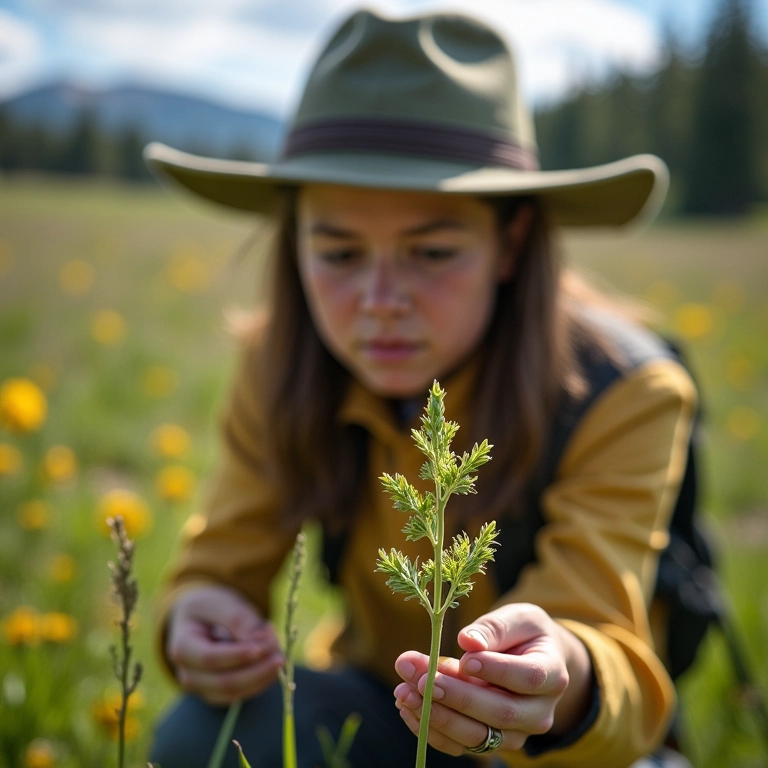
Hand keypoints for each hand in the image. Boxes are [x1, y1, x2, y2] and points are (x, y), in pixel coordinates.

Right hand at [166, 585, 283, 704]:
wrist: (199, 619)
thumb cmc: (209, 608)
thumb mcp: (220, 603)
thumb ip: (237, 618)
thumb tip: (257, 640)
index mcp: (182, 647)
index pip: (210, 659)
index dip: (237, 656)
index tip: (262, 646)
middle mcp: (187, 673)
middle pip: (224, 682)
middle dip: (256, 670)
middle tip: (280, 653)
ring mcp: (201, 688)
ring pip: (235, 693)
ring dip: (262, 676)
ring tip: (279, 654)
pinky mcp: (217, 693)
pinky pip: (240, 694)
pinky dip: (260, 681)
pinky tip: (272, 662)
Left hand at [393, 603, 592, 756]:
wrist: (534, 660)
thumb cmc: (525, 634)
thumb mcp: (518, 618)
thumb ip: (494, 628)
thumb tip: (467, 641)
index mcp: (552, 674)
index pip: (528, 678)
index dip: (496, 671)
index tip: (464, 660)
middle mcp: (538, 712)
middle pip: (500, 714)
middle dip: (456, 697)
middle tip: (422, 678)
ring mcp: (515, 733)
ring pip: (477, 736)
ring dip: (437, 716)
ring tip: (403, 691)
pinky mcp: (490, 742)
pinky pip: (460, 745)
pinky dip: (431, 729)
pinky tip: (407, 705)